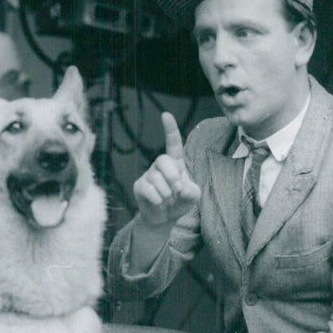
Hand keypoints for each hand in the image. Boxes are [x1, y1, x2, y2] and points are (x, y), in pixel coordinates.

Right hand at [133, 113, 200, 228]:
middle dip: (173, 177)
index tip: (165, 115)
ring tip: (167, 199)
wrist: (164, 218)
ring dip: (166, 193)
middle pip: (163, 160)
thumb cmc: (179, 202)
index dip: (170, 129)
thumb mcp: (192, 196)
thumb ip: (192, 191)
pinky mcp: (139, 186)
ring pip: (157, 180)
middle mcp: (160, 165)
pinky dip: (158, 200)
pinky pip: (149, 190)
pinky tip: (158, 203)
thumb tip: (179, 188)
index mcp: (175, 162)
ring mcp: (148, 175)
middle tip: (177, 190)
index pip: (173, 143)